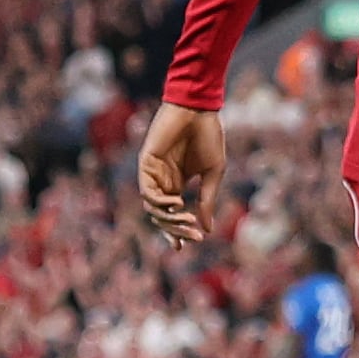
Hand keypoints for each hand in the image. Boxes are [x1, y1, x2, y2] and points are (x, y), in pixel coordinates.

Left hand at [137, 105, 224, 248]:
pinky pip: (148, 190)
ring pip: (153, 207)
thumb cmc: (208, 137)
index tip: (185, 247)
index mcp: (176, 183)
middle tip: (192, 238)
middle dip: (176, 230)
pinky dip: (160, 201)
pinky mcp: (146, 164)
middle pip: (162, 216)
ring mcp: (152, 174)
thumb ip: (207, 200)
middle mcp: (162, 181)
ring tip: (188, 221)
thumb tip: (207, 229)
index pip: (172, 214)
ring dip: (169, 218)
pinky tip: (177, 202)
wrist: (198, 110)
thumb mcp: (213, 173)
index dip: (177, 232)